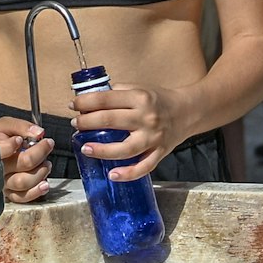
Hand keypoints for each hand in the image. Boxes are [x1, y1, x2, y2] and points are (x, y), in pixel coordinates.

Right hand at [0, 115, 57, 202]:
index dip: (12, 145)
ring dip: (40, 172)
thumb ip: (21, 126)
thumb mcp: (6, 125)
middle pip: (21, 164)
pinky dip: (36, 192)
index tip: (21, 139)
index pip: (0, 150)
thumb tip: (39, 133)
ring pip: (23, 182)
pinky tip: (44, 184)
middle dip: (39, 153)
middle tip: (48, 144)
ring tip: (47, 164)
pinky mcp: (9, 194)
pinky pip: (22, 197)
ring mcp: (2, 183)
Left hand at [66, 76, 187, 183]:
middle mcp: (146, 118)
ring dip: (102, 150)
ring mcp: (153, 138)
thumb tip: (92, 98)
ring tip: (86, 148)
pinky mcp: (160, 153)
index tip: (73, 106)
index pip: (106, 100)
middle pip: (110, 121)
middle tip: (75, 124)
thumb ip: (118, 92)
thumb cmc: (161, 100)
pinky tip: (113, 174)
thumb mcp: (141, 88)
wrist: (190, 111)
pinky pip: (143, 167)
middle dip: (87, 123)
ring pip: (125, 148)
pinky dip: (128, 173)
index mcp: (140, 98)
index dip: (85, 103)